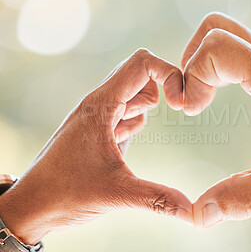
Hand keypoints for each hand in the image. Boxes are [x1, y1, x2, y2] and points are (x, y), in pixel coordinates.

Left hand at [0, 48, 191, 244]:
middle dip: (164, 90)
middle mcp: (99, 104)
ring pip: (134, 92)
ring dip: (148, 106)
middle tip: (176, 112)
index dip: (168, 75)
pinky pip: (126, 111)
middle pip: (141, 73)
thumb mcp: (116, 193)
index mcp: (101, 105)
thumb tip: (193, 211)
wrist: (33, 204)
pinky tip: (126, 142)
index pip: (142, 64)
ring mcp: (99, 116)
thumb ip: (158, 199)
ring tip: (145, 130)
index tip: (179, 106)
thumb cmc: (65, 193)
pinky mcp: (100, 129)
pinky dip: (136, 120)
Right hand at [179, 12, 250, 233]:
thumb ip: (240, 198)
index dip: (193, 75)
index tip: (191, 110)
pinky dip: (219, 64)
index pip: (217, 46)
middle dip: (193, 59)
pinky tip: (220, 94)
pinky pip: (240, 49)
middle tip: (192, 98)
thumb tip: (200, 214)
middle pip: (217, 28)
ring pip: (228, 34)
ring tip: (202, 98)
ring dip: (204, 60)